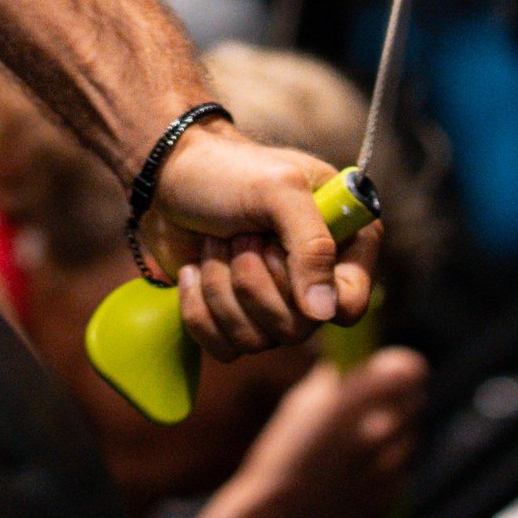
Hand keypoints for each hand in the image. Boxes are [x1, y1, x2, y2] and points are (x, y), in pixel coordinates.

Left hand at [142, 125, 376, 357]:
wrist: (166, 176)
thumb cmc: (227, 170)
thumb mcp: (279, 189)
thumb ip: (312, 245)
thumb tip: (322, 314)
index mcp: (341, 240)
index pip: (350, 304)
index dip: (315, 291)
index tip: (278, 251)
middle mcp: (313, 278)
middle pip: (298, 329)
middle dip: (252, 279)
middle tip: (239, 235)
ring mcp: (273, 303)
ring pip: (258, 340)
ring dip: (221, 288)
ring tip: (214, 243)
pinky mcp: (234, 318)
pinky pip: (224, 348)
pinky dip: (199, 308)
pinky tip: (193, 269)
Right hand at [223, 342, 427, 517]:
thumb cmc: (281, 457)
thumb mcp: (300, 405)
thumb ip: (333, 383)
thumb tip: (342, 370)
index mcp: (358, 400)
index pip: (410, 371)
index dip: (404, 368)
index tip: (393, 370)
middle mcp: (381, 431)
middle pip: (414, 403)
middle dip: (398, 401)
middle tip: (372, 408)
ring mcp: (388, 470)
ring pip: (410, 440)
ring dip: (393, 437)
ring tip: (358, 446)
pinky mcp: (389, 501)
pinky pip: (400, 476)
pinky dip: (386, 471)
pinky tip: (355, 476)